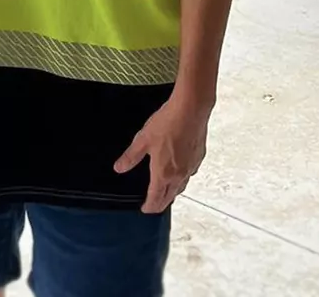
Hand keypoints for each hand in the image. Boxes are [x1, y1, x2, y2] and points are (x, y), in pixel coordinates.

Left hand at [113, 94, 210, 213]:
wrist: (191, 110)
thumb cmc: (167, 123)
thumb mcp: (142, 140)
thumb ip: (131, 157)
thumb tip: (119, 168)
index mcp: (163, 174)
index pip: (156, 199)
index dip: (149, 207)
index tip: (145, 209)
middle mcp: (179, 175)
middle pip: (170, 197)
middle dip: (161, 203)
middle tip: (154, 204)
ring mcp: (191, 167)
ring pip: (181, 187)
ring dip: (172, 192)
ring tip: (166, 191)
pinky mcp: (199, 157)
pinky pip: (190, 174)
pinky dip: (183, 178)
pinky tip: (179, 170)